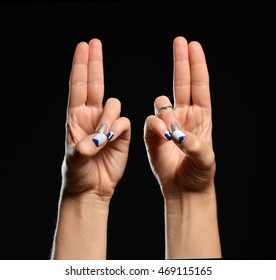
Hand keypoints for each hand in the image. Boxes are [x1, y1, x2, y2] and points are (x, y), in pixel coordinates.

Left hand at [63, 38, 130, 200]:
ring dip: (109, 117)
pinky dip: (119, 128)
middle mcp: (92, 117)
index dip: (80, 66)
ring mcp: (108, 125)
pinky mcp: (123, 135)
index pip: (78, 87)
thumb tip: (96, 139)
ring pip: (114, 105)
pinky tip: (113, 139)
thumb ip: (83, 148)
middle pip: (94, 84)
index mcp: (75, 118)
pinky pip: (125, 122)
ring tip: (103, 137)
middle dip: (94, 64)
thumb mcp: (74, 161)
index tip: (83, 47)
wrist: (93, 188)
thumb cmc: (79, 174)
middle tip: (95, 43)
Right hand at [144, 36, 214, 194]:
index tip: (193, 46)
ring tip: (173, 134)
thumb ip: (197, 147)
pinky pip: (150, 122)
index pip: (199, 86)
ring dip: (166, 115)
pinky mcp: (153, 135)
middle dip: (181, 62)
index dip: (196, 66)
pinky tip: (163, 136)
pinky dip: (156, 126)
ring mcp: (167, 125)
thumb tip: (182, 136)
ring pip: (161, 104)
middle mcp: (184, 117)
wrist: (183, 189)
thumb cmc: (199, 175)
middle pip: (181, 83)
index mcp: (201, 118)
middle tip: (180, 41)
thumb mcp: (206, 161)